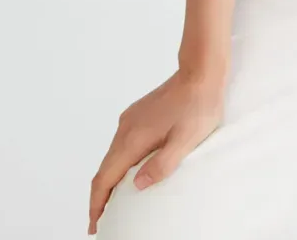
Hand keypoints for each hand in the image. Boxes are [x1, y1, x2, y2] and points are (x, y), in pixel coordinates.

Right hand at [88, 67, 225, 233]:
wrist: (201, 72)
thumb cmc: (198, 105)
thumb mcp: (186, 140)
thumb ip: (161, 164)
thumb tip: (137, 185)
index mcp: (133, 138)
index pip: (104, 179)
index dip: (97, 205)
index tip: (94, 226)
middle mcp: (126, 128)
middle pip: (104, 169)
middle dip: (100, 197)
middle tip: (101, 221)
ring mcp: (130, 119)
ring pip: (112, 156)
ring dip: (110, 180)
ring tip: (114, 202)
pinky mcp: (138, 114)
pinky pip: (121, 144)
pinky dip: (119, 163)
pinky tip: (129, 171)